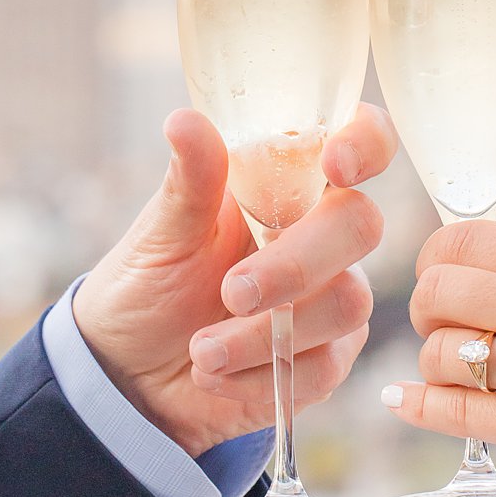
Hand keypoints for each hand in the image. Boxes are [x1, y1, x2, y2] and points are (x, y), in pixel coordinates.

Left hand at [73, 104, 396, 457]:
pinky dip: (259, 376)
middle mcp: (321, 233)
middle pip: (361, 226)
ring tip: (200, 351)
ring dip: (266, 335)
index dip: (366, 143)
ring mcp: (332, 296)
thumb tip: (185, 120)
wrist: (129, 374)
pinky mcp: (328, 359)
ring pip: (348, 304)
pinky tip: (212, 375)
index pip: (361, 139)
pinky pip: (325, 367)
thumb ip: (190, 181)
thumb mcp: (160, 234)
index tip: (334, 166)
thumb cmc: (147, 286)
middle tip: (230, 293)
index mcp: (288, 182)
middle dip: (295, 265)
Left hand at [382, 222, 495, 496]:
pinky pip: (452, 413)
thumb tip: (487, 266)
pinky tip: (406, 399)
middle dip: (429, 309)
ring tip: (462, 371)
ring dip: (438, 362)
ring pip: (438, 352)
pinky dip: (419, 404)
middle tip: (448, 328)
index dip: (439, 259)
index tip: (449, 280)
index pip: (463, 238)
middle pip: (436, 290)